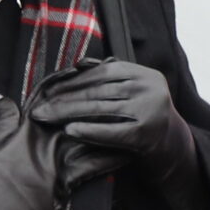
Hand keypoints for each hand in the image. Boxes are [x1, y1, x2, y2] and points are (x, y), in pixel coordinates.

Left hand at [28, 58, 199, 204]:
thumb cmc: (142, 115)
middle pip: (98, 91)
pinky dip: (89, 131)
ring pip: (101, 109)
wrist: (170, 145)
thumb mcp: (133, 90)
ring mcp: (149, 110)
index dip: (73, 81)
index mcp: (144, 74)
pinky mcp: (144, 134)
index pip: (102, 73)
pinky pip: (111, 132)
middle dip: (64, 99)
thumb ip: (111, 75)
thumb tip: (79, 64)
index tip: (48, 90)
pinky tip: (70, 131)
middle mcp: (149, 88)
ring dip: (69, 113)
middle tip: (39, 107)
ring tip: (47, 117)